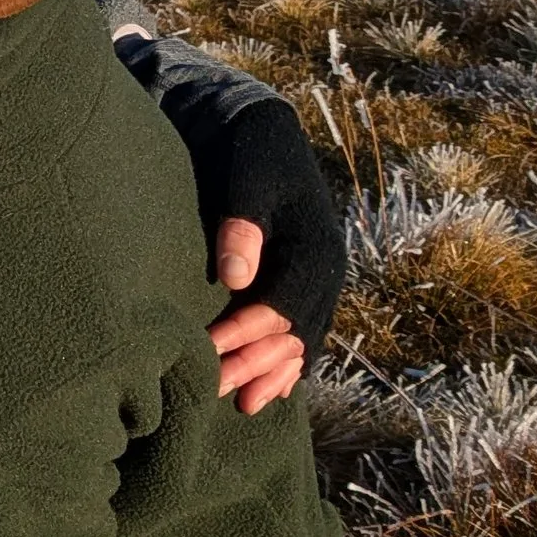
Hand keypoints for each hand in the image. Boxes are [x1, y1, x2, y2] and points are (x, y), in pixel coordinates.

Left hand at [115, 31, 344, 365]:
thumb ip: (242, 223)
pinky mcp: (305, 285)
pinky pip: (302, 334)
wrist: (263, 132)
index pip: (284, 307)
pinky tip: (265, 389)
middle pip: (295, 333)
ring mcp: (321, 281)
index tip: (209, 354)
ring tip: (240, 404)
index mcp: (317, 247)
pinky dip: (284, 364)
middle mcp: (327, 271)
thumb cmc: (250, 153)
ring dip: (271, 373)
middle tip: (214, 391)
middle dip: (255, 365)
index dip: (247, 335)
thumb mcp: (247, 177)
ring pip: (302, 341)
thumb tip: (235, 277)